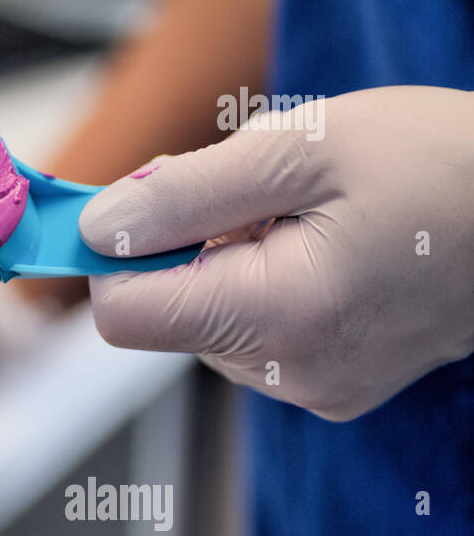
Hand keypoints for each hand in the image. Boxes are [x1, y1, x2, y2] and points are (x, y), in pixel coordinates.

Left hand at [77, 86, 473, 420]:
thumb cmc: (444, 166)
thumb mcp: (303, 149)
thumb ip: (185, 194)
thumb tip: (96, 228)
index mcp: (276, 316)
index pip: (123, 314)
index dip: (112, 252)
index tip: (132, 202)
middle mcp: (288, 373)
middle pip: (164, 313)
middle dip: (183, 243)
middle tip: (257, 189)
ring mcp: (313, 386)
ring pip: (207, 319)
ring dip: (227, 259)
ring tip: (306, 216)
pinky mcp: (333, 382)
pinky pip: (255, 331)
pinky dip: (263, 282)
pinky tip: (323, 247)